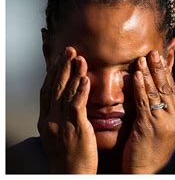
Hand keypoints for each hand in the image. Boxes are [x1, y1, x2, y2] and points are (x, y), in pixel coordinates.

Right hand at [37, 47, 97, 173]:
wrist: (71, 176)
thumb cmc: (70, 157)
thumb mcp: (60, 134)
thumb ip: (62, 117)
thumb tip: (69, 102)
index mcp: (45, 120)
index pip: (47, 91)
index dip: (53, 73)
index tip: (59, 58)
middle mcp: (50, 120)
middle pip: (54, 88)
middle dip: (62, 67)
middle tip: (69, 49)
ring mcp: (61, 124)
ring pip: (65, 94)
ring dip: (73, 74)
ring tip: (79, 58)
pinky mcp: (75, 129)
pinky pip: (77, 106)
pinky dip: (81, 91)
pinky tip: (86, 79)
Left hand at [122, 50, 174, 173]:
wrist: (145, 172)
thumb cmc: (148, 152)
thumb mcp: (159, 129)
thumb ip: (159, 111)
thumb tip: (153, 92)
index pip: (173, 90)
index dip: (166, 73)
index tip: (161, 58)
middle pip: (167, 88)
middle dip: (159, 69)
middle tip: (153, 52)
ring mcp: (164, 123)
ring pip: (156, 93)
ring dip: (148, 74)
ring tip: (142, 59)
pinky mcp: (150, 127)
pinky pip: (144, 103)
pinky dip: (140, 87)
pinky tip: (136, 76)